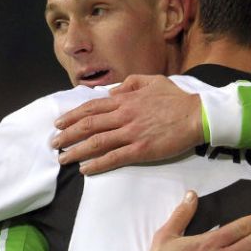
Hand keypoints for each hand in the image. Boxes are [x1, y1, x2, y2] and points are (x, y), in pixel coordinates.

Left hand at [52, 75, 203, 174]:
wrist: (197, 116)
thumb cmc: (177, 99)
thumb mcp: (153, 81)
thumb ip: (130, 84)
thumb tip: (113, 93)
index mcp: (126, 100)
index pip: (92, 107)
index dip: (72, 116)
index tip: (59, 123)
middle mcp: (124, 116)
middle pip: (88, 125)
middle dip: (67, 134)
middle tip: (54, 143)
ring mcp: (131, 133)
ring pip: (96, 142)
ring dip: (76, 151)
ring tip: (62, 158)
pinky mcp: (140, 150)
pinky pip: (113, 157)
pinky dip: (97, 164)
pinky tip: (85, 169)